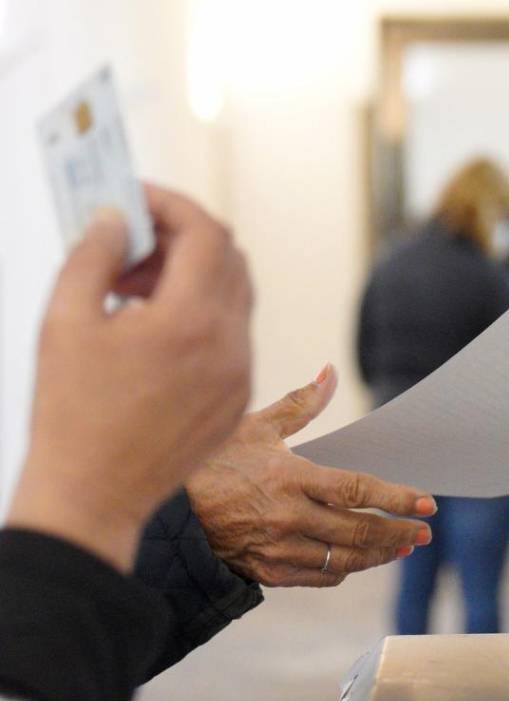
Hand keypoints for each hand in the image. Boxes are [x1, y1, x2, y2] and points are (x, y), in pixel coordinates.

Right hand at [8, 185, 252, 571]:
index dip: (172, 204)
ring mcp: (242, 375)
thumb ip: (94, 254)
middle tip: (128, 244)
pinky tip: (149, 334)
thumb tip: (117, 218)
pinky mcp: (238, 399)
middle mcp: (232, 346)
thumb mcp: (65, 321)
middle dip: (182, 238)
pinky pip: (233, 337)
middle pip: (230, 259)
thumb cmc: (72, 413)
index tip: (136, 198)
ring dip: (192, 277)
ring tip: (130, 291)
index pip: (207, 233)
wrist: (93, 494)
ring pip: (236, 298)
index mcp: (194, 321)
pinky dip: (200, 316)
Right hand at [186, 366, 436, 586]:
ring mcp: (278, 548)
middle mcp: (288, 516)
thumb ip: (300, 404)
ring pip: (343, 558)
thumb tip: (329, 373)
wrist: (166, 508)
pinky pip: (317, 576)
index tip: (427, 503)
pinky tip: (356, 560)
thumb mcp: (254, 425)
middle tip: (424, 531)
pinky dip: (342, 569)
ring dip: (378, 554)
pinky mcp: (266, 570)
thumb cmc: (212, 461)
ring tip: (402, 546)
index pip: (357, 490)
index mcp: (290, 477)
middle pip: (359, 530)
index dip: (397, 497)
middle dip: (398, 531)